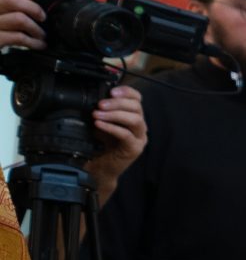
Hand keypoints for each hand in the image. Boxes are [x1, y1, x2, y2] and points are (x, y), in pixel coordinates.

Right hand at [0, 0, 43, 52]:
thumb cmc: (1, 28)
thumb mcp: (1, 10)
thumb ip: (11, 3)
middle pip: (11, 0)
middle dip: (33, 8)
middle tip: (42, 17)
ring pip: (19, 18)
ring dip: (36, 28)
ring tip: (41, 34)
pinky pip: (19, 37)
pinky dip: (34, 41)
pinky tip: (38, 43)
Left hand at [89, 84, 146, 202]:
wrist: (100, 169)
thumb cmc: (100, 146)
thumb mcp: (99, 124)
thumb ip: (101, 111)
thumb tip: (92, 98)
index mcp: (133, 117)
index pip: (137, 98)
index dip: (127, 92)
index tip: (111, 91)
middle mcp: (139, 126)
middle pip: (137, 107)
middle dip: (117, 103)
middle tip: (100, 104)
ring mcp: (139, 138)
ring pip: (135, 119)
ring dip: (114, 114)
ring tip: (97, 114)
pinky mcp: (134, 149)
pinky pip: (126, 135)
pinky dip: (112, 128)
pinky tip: (99, 125)